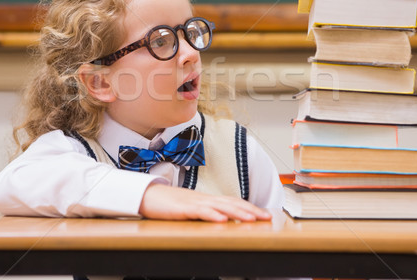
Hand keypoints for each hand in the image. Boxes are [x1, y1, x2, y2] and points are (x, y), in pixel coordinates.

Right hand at [138, 183, 271, 221]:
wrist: (149, 196)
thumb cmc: (169, 204)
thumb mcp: (192, 210)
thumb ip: (207, 213)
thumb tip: (223, 221)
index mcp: (208, 200)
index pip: (234, 202)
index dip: (250, 207)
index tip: (264, 214)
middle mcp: (205, 199)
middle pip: (232, 203)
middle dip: (251, 210)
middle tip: (267, 217)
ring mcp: (195, 202)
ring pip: (220, 207)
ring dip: (237, 213)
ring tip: (251, 219)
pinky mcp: (184, 208)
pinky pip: (201, 212)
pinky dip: (212, 215)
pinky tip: (222, 220)